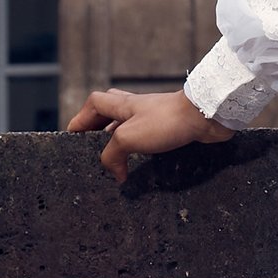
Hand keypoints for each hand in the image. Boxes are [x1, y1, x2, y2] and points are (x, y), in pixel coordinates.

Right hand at [64, 86, 232, 187]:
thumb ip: (112, 155)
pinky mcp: (170, 128)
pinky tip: (142, 165)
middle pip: (110, 111)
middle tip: (94, 148)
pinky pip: (149, 138)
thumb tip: (114, 172)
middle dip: (99, 128)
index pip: (93, 105)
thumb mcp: (127, 138)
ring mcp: (154, 117)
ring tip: (116, 162)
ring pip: (130, 126)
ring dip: (121, 141)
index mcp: (122, 105)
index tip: (72, 138)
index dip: (80, 120)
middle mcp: (137, 108)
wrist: (205, 116)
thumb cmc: (166, 121)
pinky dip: (141, 150)